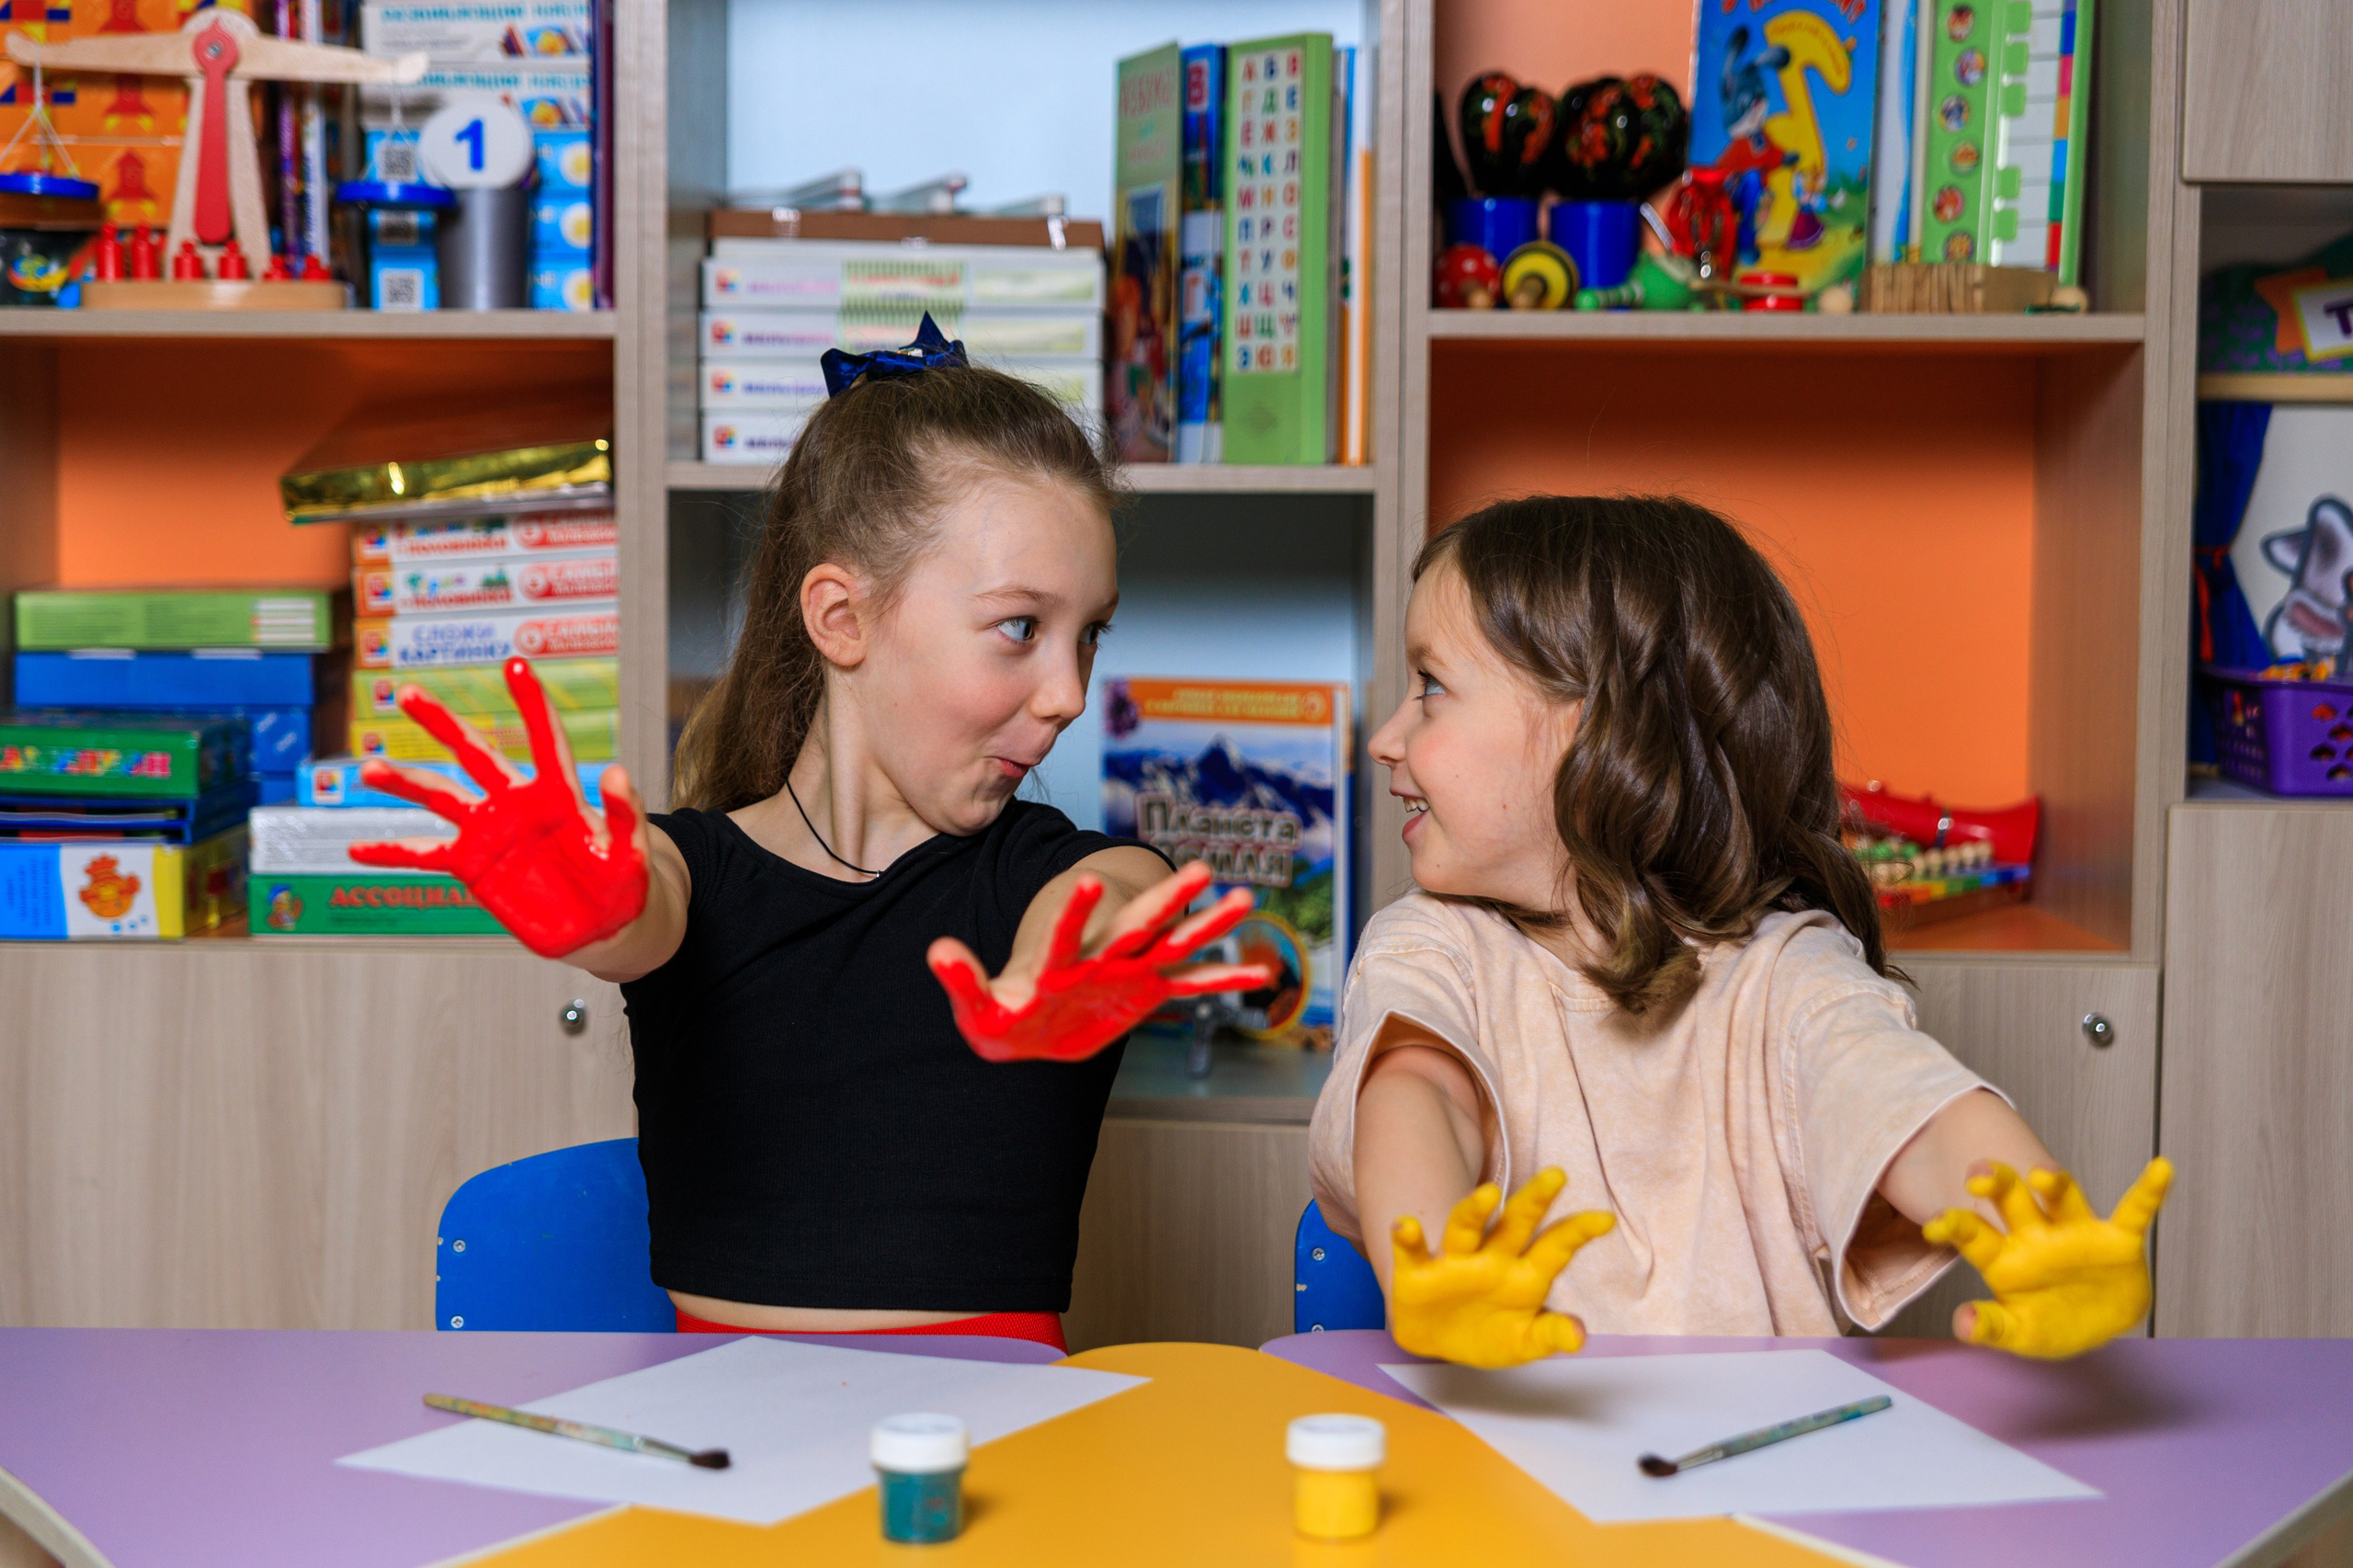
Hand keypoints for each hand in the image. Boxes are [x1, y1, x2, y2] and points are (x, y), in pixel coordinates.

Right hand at [346, 657, 649, 959]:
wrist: (601, 925)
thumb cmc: (622, 883)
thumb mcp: (631, 851)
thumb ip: (625, 813)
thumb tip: (616, 770)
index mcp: (558, 794)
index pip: (545, 740)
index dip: (531, 704)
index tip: (515, 666)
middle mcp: (516, 803)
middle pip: (475, 754)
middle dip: (442, 724)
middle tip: (408, 692)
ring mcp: (490, 832)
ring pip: (441, 797)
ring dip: (405, 783)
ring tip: (368, 768)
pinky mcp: (473, 865)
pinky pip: (426, 855)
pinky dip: (393, 853)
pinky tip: (357, 849)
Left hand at [927, 859, 1274, 1062]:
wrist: (1030, 1027)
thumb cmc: (1002, 1017)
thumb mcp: (979, 1010)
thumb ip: (963, 982)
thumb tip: (936, 950)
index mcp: (1061, 964)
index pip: (1067, 935)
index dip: (1072, 913)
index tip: (1082, 880)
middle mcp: (1102, 960)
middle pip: (1137, 927)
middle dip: (1166, 902)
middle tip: (1199, 870)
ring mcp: (1129, 974)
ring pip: (1174, 947)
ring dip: (1207, 928)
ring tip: (1244, 901)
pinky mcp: (1146, 994)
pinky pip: (1191, 987)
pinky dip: (1223, 981)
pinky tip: (1261, 975)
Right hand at [1390, 1168, 1615, 1368]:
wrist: (1438, 1342)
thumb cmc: (1490, 1334)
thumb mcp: (1523, 1342)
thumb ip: (1548, 1335)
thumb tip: (1579, 1335)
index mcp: (1524, 1274)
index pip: (1555, 1247)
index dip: (1578, 1232)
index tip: (1605, 1218)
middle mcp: (1492, 1258)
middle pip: (1515, 1223)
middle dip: (1535, 1201)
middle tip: (1557, 1176)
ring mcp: (1454, 1262)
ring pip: (1465, 1228)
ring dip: (1474, 1209)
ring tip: (1488, 1194)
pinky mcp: (1417, 1272)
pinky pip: (1412, 1250)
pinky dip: (1407, 1237)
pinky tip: (1405, 1225)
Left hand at [1923, 1157, 2172, 1358]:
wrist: (2099, 1326)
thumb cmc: (2050, 1323)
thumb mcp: (2020, 1333)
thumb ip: (1992, 1327)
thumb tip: (1963, 1324)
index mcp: (2004, 1257)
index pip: (1974, 1235)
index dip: (1954, 1226)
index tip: (1934, 1225)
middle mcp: (2036, 1235)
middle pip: (2011, 1199)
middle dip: (1996, 1182)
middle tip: (1978, 1175)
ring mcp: (2075, 1232)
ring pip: (2061, 1196)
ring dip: (2053, 1181)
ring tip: (2043, 1174)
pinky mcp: (2117, 1238)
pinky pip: (2134, 1210)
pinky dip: (2148, 1192)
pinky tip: (2162, 1169)